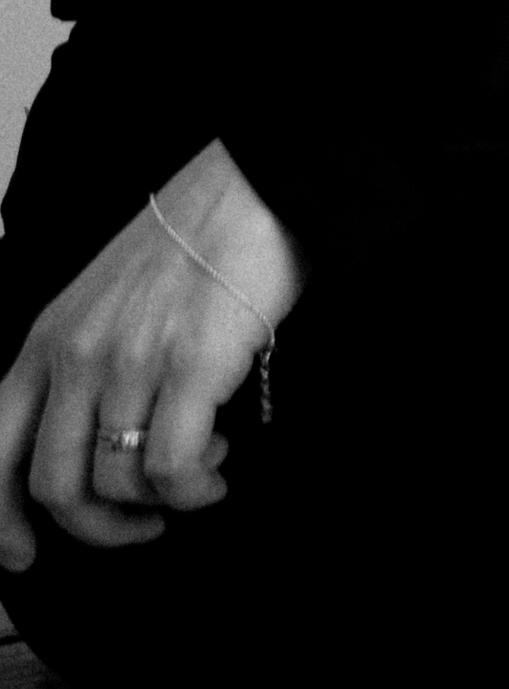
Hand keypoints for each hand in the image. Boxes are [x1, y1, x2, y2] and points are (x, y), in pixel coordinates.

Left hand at [0, 140, 299, 569]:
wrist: (252, 186)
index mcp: (45, 343)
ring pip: (116, 482)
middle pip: (54, 484)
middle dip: (100, 526)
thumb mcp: (103, 302)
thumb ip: (85, 362)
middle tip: (143, 526)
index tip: (24, 553)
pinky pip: (173, 466)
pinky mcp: (188, 366)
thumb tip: (101, 440)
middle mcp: (75, 358)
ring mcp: (129, 362)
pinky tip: (221, 469)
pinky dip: (194, 488)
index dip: (0, 521)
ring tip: (203, 476)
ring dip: (163, 502)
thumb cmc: (191, 242)